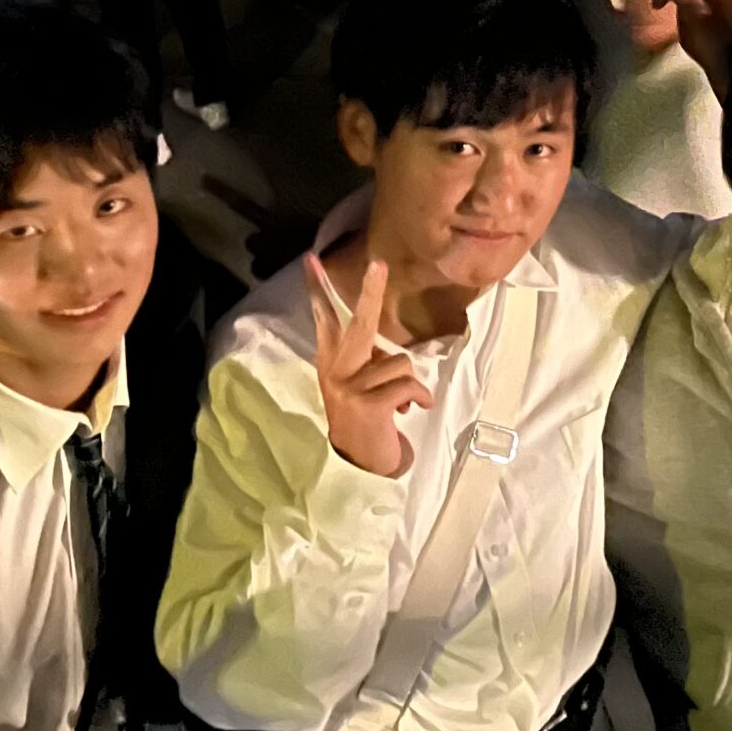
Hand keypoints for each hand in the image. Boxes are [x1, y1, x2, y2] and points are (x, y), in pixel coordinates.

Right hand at [307, 255, 433, 477]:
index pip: (325, 321)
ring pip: (399, 364)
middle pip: (358, 323)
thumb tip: (388, 354)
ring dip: (410, 384)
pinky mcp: (368, 405)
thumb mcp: (357, 391)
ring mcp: (350, 388)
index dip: (318, 290)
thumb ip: (365, 365)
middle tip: (379, 264)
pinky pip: (408, 386)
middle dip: (371, 292)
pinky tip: (412, 412)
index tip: (311, 260)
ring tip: (401, 405)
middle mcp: (336, 372)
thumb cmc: (366, 426)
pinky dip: (419, 398)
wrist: (362, 470)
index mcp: (331, 365)